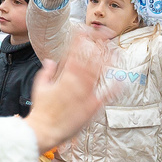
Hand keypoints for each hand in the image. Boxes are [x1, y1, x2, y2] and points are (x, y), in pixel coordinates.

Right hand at [27, 28, 108, 152]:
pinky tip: (122, 80)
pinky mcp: (91, 108)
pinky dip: (114, 88)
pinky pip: (105, 96)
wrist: (44, 130)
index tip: (85, 31)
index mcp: (63, 78)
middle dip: (98, 46)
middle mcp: (76, 84)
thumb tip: (51, 61)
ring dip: (108, 62)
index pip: (74, 54)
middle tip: (105, 34)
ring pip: (99, 74)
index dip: (81, 41)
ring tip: (116, 52)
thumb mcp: (39, 87)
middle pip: (90, 61)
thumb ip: (46, 72)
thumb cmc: (41, 111)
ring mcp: (85, 95)